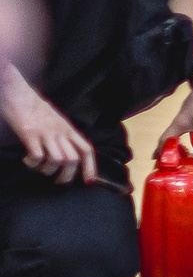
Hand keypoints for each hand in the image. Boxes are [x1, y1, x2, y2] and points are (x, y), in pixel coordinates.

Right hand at [0, 70, 95, 185]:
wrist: (19, 94)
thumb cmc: (35, 109)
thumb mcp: (56, 121)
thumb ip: (62, 136)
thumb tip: (67, 156)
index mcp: (68, 129)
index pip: (86, 149)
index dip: (90, 166)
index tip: (89, 181)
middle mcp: (60, 132)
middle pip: (73, 159)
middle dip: (67, 175)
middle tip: (57, 180)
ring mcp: (46, 133)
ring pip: (58, 160)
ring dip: (48, 170)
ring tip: (39, 167)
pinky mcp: (30, 134)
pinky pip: (38, 156)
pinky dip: (32, 164)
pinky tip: (27, 160)